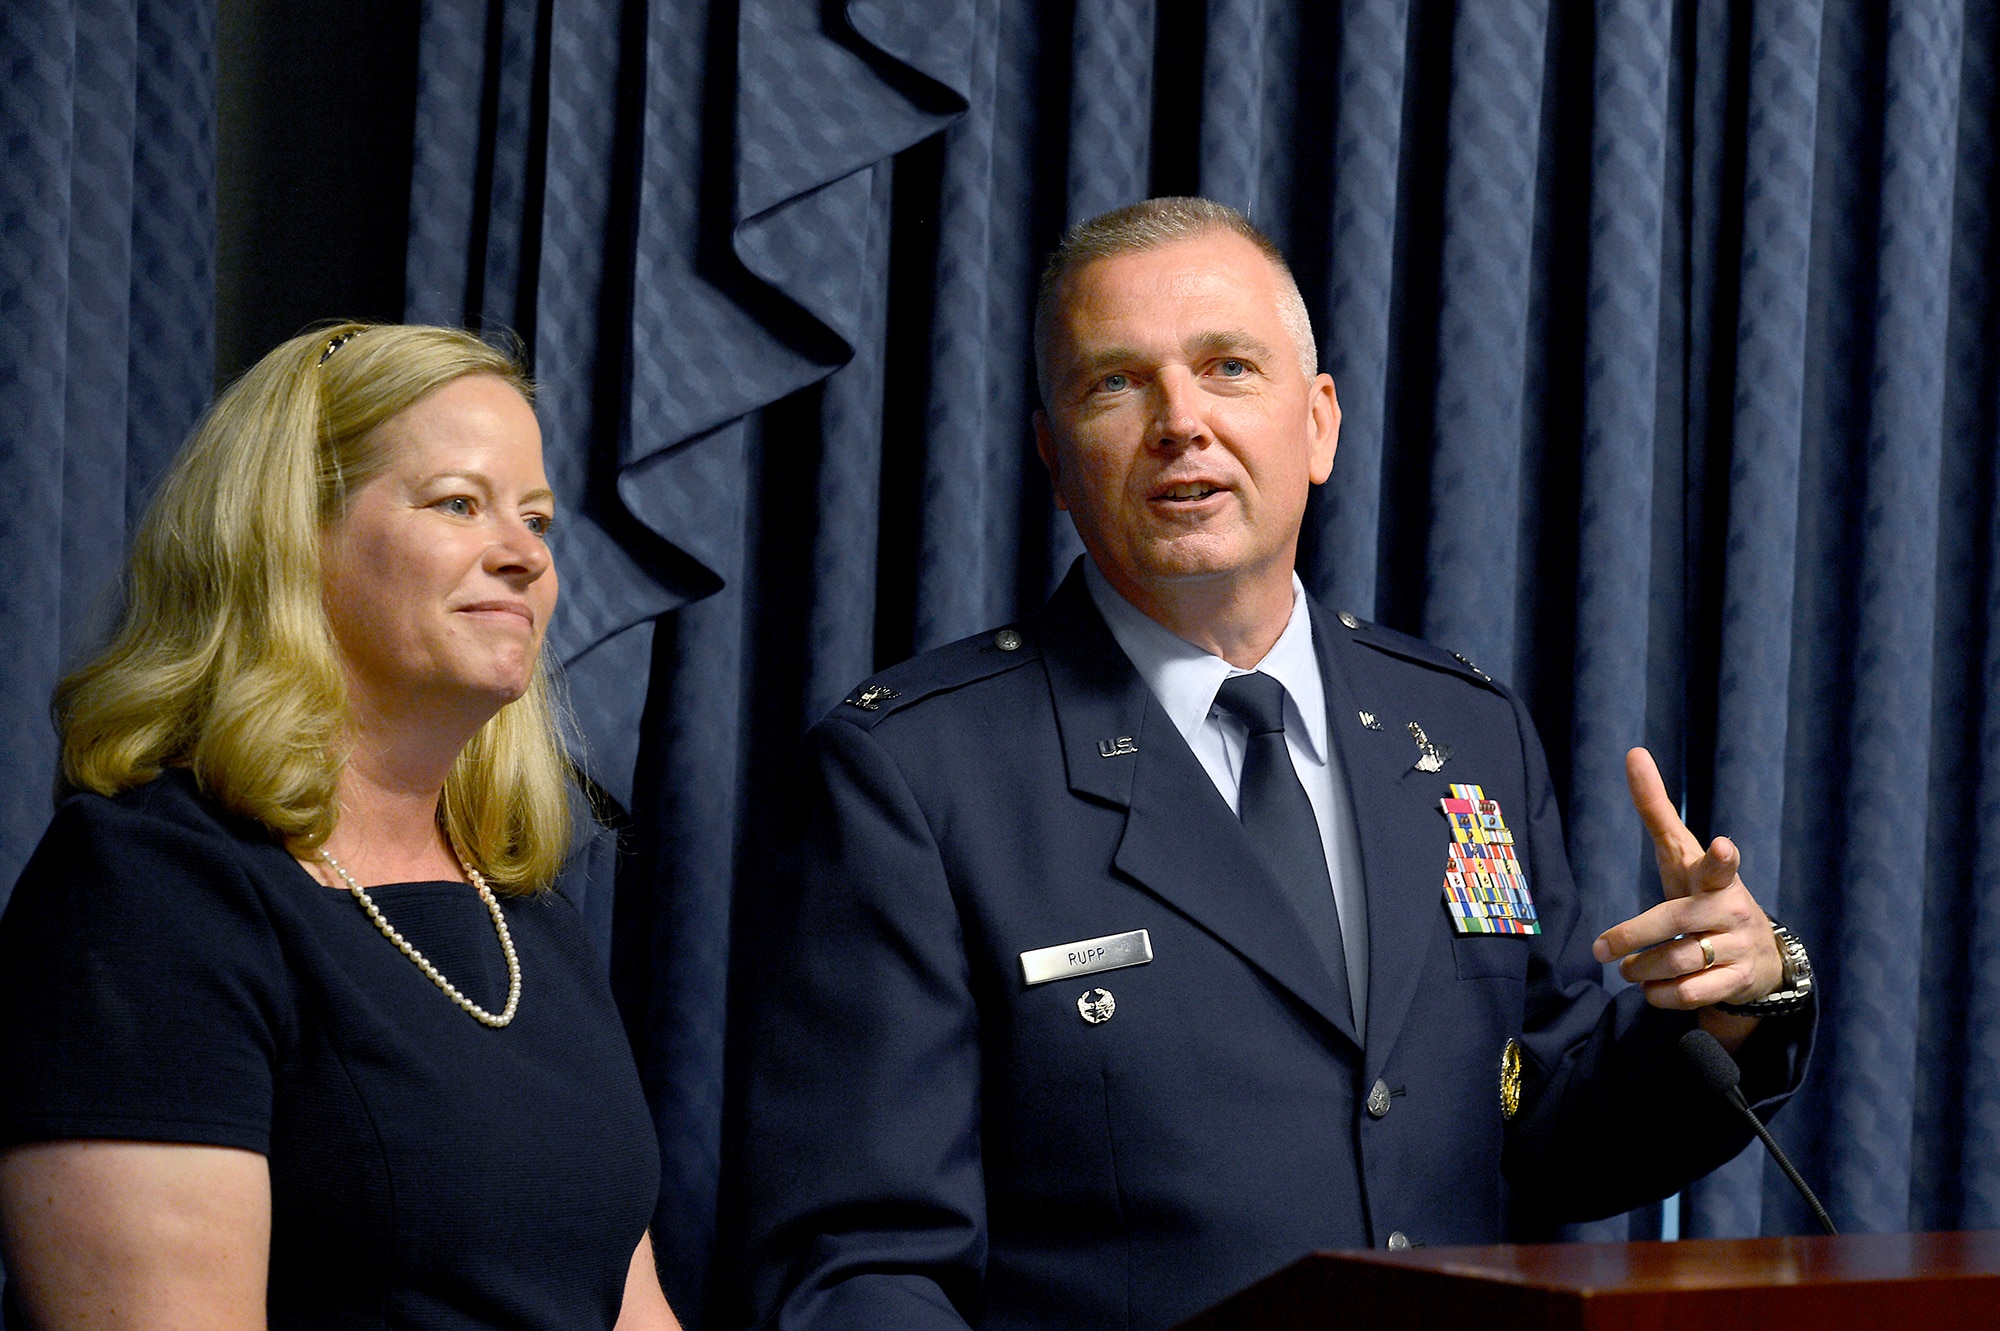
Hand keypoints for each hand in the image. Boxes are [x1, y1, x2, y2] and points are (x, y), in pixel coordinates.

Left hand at [1591, 749, 1784, 1043]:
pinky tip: (1651, 990)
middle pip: (1675, 924)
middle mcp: (1731, 909)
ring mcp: (1739, 947)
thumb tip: (1633, 752)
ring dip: (1642, 970)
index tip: (1721, 844)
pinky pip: (1690, 994)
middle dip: (1633, 937)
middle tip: (1601, 950)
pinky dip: (1660, 995)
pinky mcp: (1739, 983)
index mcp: (1715, 878)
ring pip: (1678, 963)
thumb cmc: (1704, 893)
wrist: (1758, 956)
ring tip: (1628, 970)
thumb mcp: (1681, 854)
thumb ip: (1656, 809)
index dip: (1720, 856)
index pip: (1720, 864)